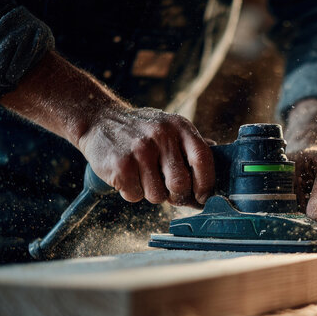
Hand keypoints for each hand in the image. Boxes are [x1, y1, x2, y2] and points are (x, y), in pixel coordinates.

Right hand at [0, 51, 213, 206]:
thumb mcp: (170, 126)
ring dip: (151, 194)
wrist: (99, 119)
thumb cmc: (140, 130)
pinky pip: (135, 196)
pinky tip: (127, 176)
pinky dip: (132, 192)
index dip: (206, 183)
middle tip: (169, 193)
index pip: (203, 160)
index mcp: (179, 127)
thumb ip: (192, 146)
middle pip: (181, 184)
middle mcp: (161, 136)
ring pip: (157, 195)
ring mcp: (140, 150)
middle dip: (177, 196)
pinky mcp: (120, 165)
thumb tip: (218, 171)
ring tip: (143, 177)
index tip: (202, 196)